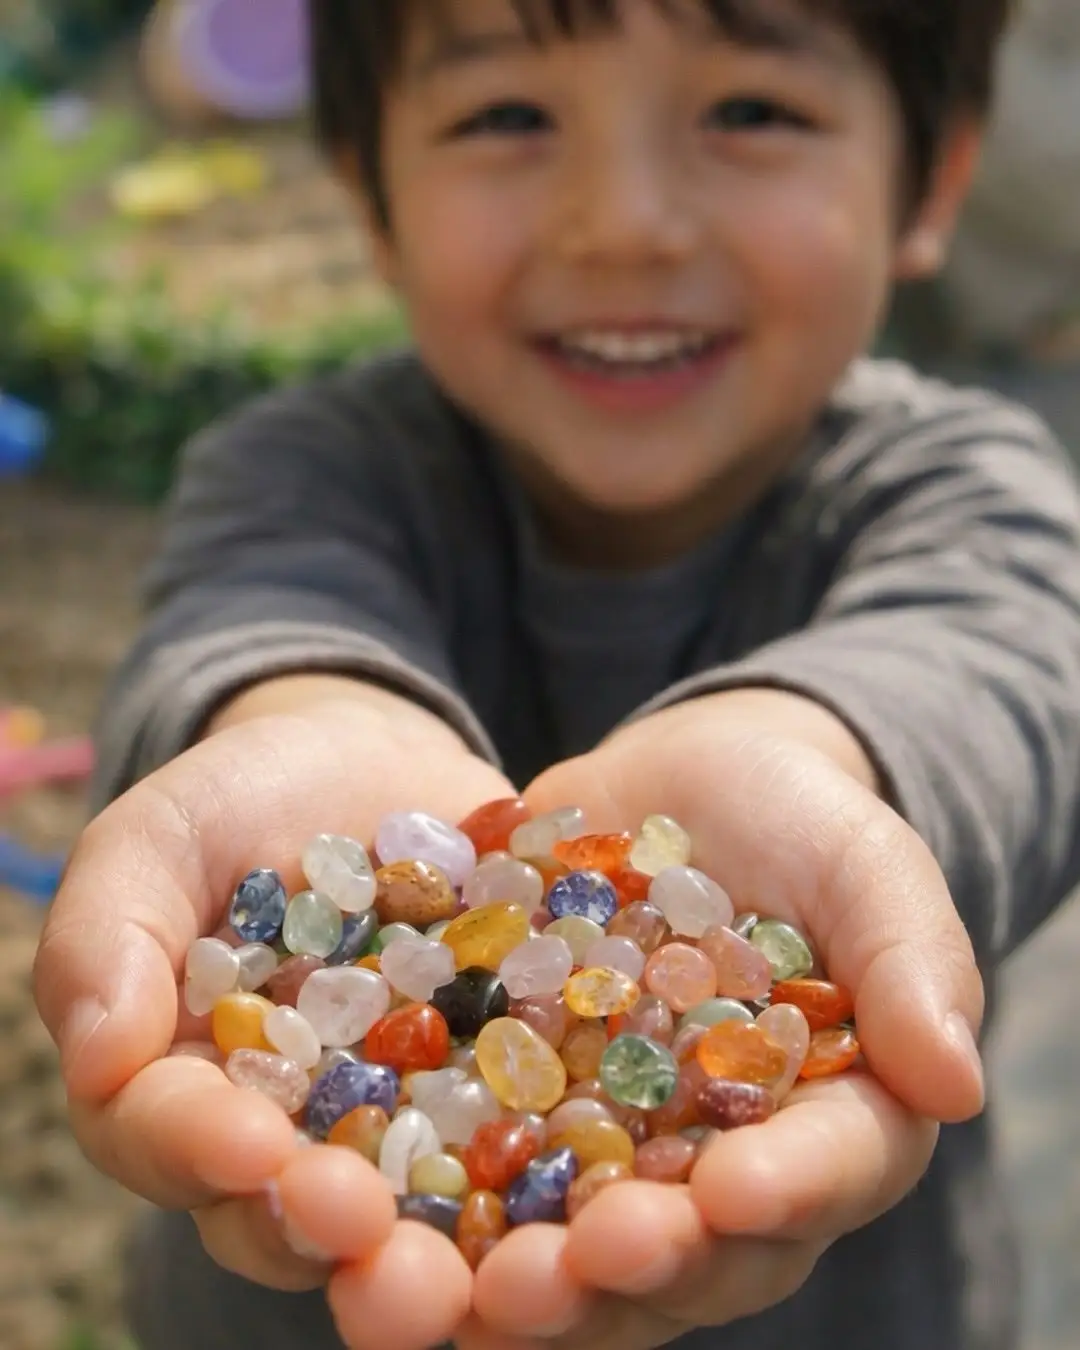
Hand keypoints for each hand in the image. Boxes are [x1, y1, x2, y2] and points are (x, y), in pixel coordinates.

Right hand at [33, 687, 516, 1349]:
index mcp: (192, 1086)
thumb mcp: (167, 831)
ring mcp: (413, 1123)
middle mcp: (300, 1134)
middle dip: (329, 1231)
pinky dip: (573, 1169)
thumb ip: (112, 927)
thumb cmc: (250, 795)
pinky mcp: (510, 1090)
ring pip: (426, 1216)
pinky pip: (540, 1141)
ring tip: (500, 1261)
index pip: (173, 1139)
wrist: (377, 764)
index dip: (200, 1150)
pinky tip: (616, 1178)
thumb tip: (95, 1055)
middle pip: (299, 1215)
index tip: (249, 1145)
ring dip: (461, 1254)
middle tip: (363, 1226)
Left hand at [460, 689, 984, 1349]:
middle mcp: (719, 1163)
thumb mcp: (865, 864)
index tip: (730, 1194)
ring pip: (579, 1246)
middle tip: (565, 1273)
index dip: (784, 1193)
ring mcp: (614, 1147)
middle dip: (632, 1271)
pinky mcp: (519, 1107)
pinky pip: (479, 1173)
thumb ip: (912, 959)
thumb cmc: (797, 820)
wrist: (680, 784)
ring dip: (524, 1280)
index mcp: (827, 1117)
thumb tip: (959, 1086)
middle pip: (692, 1251)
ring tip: (462, 1290)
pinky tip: (378, 1212)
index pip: (823, 1173)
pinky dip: (435, 1207)